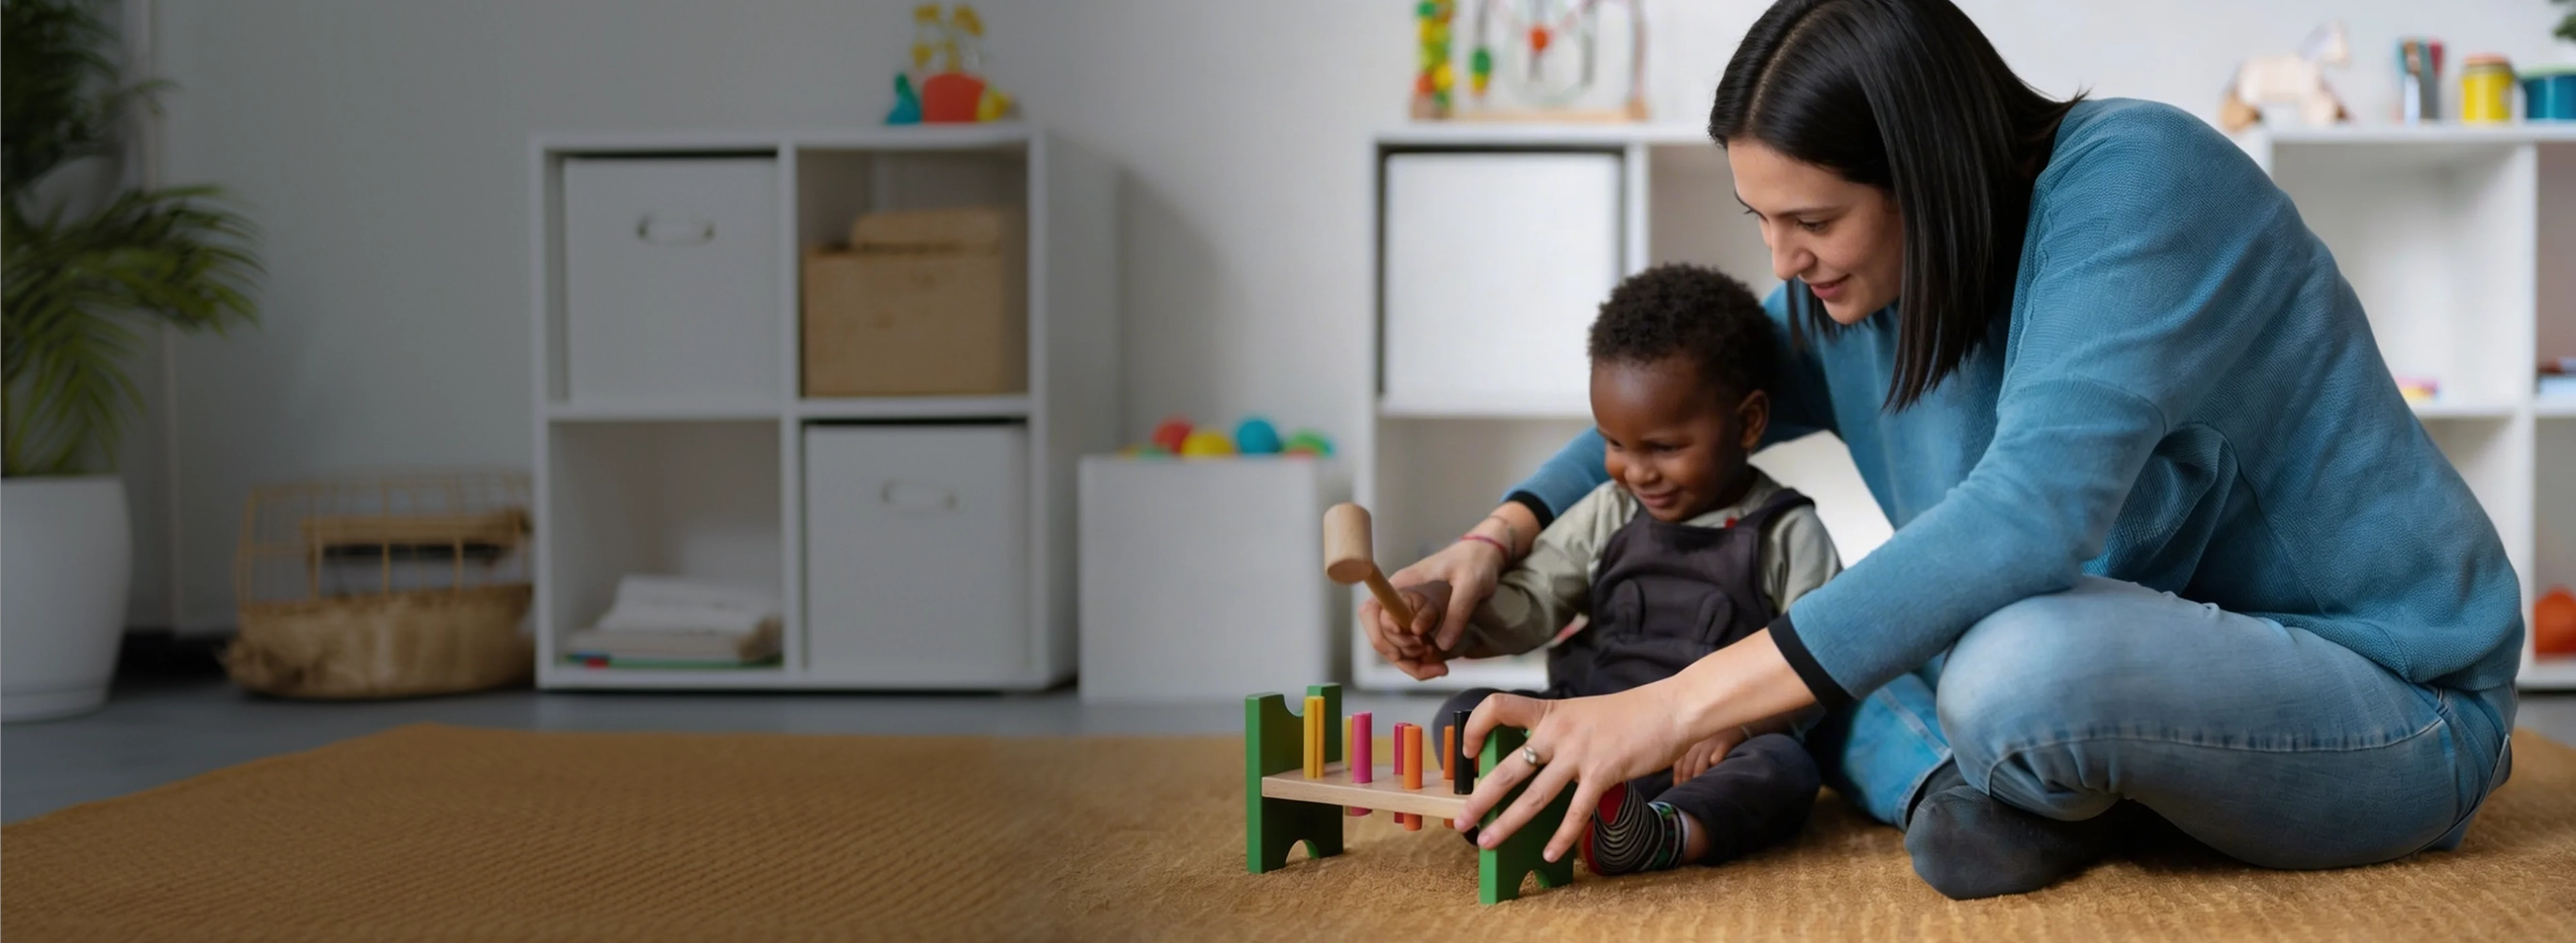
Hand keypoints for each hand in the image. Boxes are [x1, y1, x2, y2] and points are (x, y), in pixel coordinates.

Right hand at [1363, 537, 1508, 676]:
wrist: (1485, 557)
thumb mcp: (1470, 584)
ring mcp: (1408, 615)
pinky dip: (1421, 663)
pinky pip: (1412, 650)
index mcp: (1402, 585)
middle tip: (1433, 653)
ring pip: (1396, 648)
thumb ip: (1456, 612)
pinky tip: (1440, 666)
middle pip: (1383, 637)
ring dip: (1413, 664)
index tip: (1412, 643)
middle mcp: (1399, 602)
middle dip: (1403, 654)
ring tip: (1440, 667)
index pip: (1372, 611)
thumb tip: (1440, 645)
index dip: (1382, 634)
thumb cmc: (1474, 562)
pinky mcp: (1421, 625)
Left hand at [1451, 629, 1817, 862]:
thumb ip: (1557, 732)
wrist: (1670, 709)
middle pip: (1507, 767)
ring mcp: (1579, 753)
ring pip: (1533, 795)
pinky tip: (1551, 854)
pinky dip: (1562, 836)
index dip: (1476, 727)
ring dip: (1507, 823)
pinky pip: (1575, 811)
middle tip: (1461, 820)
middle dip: (1479, 798)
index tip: (1469, 751)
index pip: (1497, 706)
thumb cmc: (1629, 714)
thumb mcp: (1582, 713)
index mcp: (1550, 710)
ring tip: (1487, 842)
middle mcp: (1558, 730)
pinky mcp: (1603, 773)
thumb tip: (1532, 762)